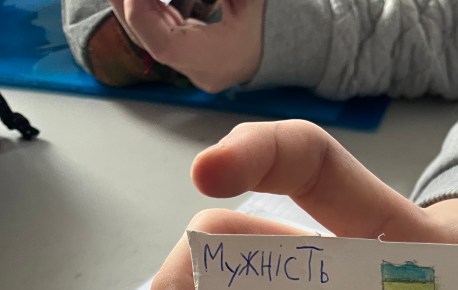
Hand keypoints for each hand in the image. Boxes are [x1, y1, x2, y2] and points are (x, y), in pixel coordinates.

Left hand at [108, 0, 265, 91]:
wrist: (285, 45)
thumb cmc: (268, 25)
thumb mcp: (246, 1)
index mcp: (215, 62)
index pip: (162, 46)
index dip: (140, 14)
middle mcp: (200, 70)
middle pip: (150, 40)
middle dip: (127, 6)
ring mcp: (194, 65)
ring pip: (151, 37)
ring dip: (134, 7)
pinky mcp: (192, 56)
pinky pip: (161, 34)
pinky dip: (149, 11)